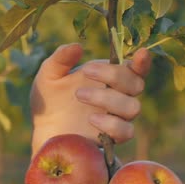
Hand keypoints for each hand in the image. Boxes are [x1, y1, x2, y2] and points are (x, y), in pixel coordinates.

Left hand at [30, 43, 150, 155]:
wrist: (42, 127)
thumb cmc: (49, 98)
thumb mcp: (49, 74)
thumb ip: (61, 59)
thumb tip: (78, 46)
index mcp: (109, 77)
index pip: (135, 68)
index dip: (142, 62)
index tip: (140, 53)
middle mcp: (118, 96)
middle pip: (136, 84)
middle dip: (115, 76)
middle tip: (86, 71)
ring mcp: (116, 117)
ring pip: (133, 107)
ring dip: (108, 99)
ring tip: (79, 95)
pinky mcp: (111, 137)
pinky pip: (126, 131)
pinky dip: (111, 124)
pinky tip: (91, 119)